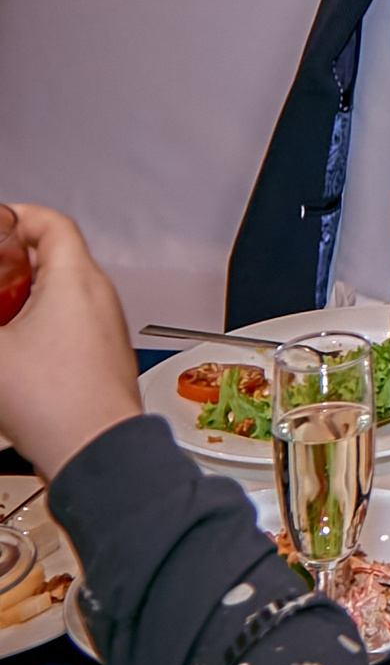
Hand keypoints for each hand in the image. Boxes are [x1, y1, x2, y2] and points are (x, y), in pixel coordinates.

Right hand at [0, 204, 142, 478]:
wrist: (95, 449)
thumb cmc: (56, 402)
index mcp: (76, 280)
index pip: (54, 223)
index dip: (20, 216)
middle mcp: (98, 296)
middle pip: (55, 256)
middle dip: (12, 260)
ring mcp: (104, 325)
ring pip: (61, 291)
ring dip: (23, 294)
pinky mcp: (101, 353)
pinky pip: (68, 321)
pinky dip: (37, 321)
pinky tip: (10, 346)